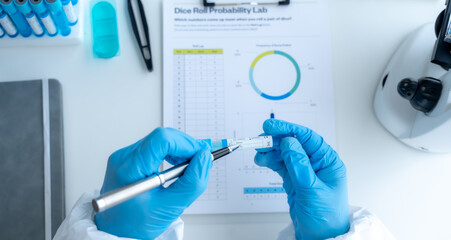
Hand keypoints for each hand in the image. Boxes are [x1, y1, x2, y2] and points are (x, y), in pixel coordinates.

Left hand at [94, 128, 211, 238]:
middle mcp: (124, 158)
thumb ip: (190, 184)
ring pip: (160, 141)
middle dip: (185, 147)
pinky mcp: (131, 158)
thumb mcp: (169, 208)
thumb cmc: (136, 224)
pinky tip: (177, 166)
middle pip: (161, 137)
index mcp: (130, 169)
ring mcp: (126, 157)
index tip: (200, 155)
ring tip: (189, 167)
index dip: (185, 144)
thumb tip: (204, 159)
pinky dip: (171, 154)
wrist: (117, 229)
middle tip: (200, 161)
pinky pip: (155, 147)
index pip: (161, 140)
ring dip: (179, 150)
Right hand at [255, 119, 349, 239]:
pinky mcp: (294, 179)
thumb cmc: (326, 218)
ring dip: (271, 151)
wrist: (319, 238)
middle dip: (276, 140)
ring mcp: (304, 171)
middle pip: (294, 143)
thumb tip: (290, 142)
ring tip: (259, 152)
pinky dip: (270, 161)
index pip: (308, 138)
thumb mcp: (312, 189)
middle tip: (260, 139)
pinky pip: (280, 164)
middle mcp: (316, 163)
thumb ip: (299, 165)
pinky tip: (263, 159)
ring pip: (285, 153)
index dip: (289, 129)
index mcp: (328, 161)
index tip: (272, 126)